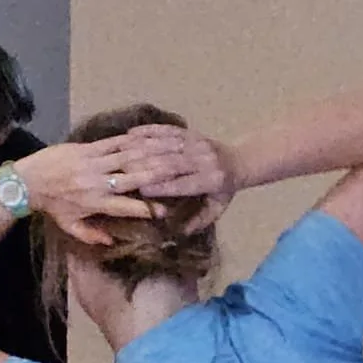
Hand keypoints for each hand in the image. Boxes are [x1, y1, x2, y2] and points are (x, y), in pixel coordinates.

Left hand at [15, 138, 170, 244]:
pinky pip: (113, 143)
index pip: (126, 207)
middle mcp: (97, 183)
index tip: (165, 212)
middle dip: (157, 174)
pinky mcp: (87, 149)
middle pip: (133, 178)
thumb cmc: (52, 205)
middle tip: (178, 171)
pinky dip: (131, 141)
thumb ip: (91, 235)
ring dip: (149, 154)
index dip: (146, 209)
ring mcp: (93, 163)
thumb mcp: (70, 226)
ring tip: (168, 152)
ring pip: (127, 157)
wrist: (29, 180)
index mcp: (96, 203)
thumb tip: (112, 242)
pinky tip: (146, 138)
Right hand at [111, 124, 236, 230]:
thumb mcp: (217, 208)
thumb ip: (200, 220)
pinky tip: (130, 134)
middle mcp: (205, 159)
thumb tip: (181, 233)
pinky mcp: (190, 132)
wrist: (240, 161)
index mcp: (212, 179)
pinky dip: (148, 131)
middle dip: (148, 165)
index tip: (142, 190)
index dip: (164, 186)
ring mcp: (197, 142)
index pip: (185, 183)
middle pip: (173, 161)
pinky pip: (168, 130)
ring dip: (144, 147)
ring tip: (121, 152)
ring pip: (167, 144)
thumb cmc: (224, 190)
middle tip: (124, 170)